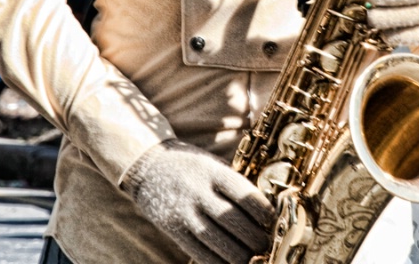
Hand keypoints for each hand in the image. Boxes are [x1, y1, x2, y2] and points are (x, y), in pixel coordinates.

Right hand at [123, 139, 273, 263]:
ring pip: (218, 243)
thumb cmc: (191, 166)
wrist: (148, 166)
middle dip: (255, 237)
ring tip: (253, 256)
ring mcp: (184, 213)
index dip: (262, 211)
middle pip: (233, 221)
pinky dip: (220, 263)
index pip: (243, 193)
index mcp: (211, 171)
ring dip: (241, 254)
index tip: (271, 219)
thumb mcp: (212, 164)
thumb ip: (233, 184)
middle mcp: (198, 191)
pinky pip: (201, 254)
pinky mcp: (174, 231)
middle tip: (265, 243)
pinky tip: (231, 262)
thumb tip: (263, 209)